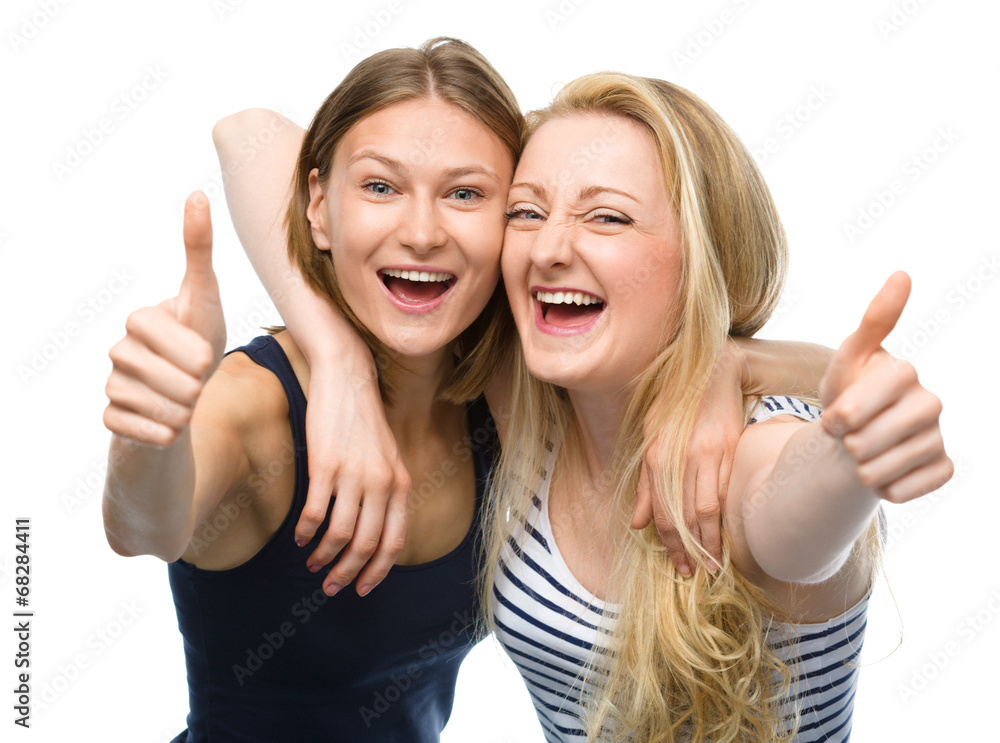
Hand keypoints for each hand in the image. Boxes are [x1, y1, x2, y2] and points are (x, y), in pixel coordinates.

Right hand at [104, 192, 225, 446]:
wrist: (184, 397)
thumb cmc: (199, 339)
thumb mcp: (206, 297)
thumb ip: (199, 249)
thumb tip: (196, 193)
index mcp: (139, 320)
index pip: (177, 342)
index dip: (198, 353)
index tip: (202, 355)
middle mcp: (117, 351)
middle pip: (178, 380)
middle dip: (199, 385)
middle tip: (195, 378)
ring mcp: (111, 385)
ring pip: (167, 410)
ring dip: (188, 410)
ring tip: (185, 398)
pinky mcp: (110, 419)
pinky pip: (150, 434)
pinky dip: (168, 433)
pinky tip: (167, 422)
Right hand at [297, 369, 411, 596]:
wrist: (347, 378)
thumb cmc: (364, 420)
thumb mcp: (388, 457)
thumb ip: (387, 491)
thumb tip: (375, 530)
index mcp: (400, 483)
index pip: (395, 541)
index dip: (379, 571)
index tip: (363, 588)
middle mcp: (382, 483)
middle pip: (367, 545)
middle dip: (347, 573)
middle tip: (330, 587)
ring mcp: (354, 475)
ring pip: (340, 535)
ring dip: (324, 556)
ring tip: (313, 564)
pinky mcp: (325, 465)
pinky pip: (315, 513)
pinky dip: (306, 532)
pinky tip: (299, 537)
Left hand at [631, 340, 742, 574]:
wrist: (712, 371)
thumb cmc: (674, 407)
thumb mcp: (650, 440)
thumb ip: (644, 485)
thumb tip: (635, 525)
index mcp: (657, 456)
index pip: (663, 513)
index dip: (670, 544)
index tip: (679, 566)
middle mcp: (682, 457)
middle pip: (687, 516)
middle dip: (691, 549)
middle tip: (696, 573)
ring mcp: (711, 453)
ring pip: (711, 507)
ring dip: (713, 540)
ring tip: (715, 563)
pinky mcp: (734, 448)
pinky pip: (730, 489)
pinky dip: (729, 515)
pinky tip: (730, 533)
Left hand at [820, 271, 952, 501]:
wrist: (854, 439)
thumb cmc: (848, 394)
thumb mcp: (847, 359)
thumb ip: (873, 321)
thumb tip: (903, 273)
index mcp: (905, 373)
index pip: (859, 407)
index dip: (839, 416)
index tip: (833, 418)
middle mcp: (930, 403)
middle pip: (867, 440)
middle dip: (845, 443)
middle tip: (847, 437)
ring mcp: (938, 438)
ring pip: (880, 468)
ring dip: (859, 467)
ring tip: (861, 455)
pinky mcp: (942, 469)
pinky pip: (903, 490)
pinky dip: (883, 488)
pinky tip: (883, 473)